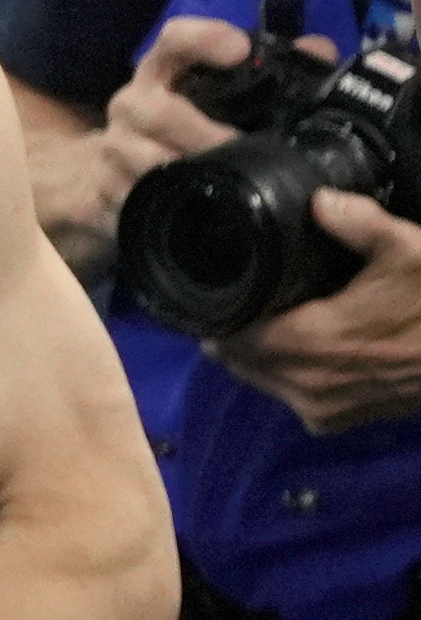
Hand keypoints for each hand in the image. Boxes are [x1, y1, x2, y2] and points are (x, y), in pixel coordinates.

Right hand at [39, 16, 259, 254]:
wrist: (102, 173)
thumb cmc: (176, 129)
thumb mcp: (214, 97)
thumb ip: (270, 72)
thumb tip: (319, 50)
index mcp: (161, 73)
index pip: (173, 41)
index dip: (202, 39)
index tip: (239, 50)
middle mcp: (131, 104)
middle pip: (156, 111)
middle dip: (202, 133)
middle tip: (242, 148)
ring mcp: (114, 149)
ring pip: (146, 161)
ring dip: (189, 174)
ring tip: (228, 185)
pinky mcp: (107, 190)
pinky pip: (138, 199)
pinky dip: (171, 204)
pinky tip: (198, 209)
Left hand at [213, 190, 420, 430]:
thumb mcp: (408, 249)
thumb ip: (358, 220)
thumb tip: (319, 200)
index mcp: (309, 344)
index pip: (227, 338)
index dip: (219, 312)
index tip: (222, 287)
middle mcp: (307, 386)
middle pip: (237, 361)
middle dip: (236, 331)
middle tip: (247, 296)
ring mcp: (324, 409)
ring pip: (262, 379)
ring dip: (260, 353)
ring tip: (273, 316)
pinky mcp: (343, 420)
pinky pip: (292, 395)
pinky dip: (289, 372)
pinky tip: (305, 343)